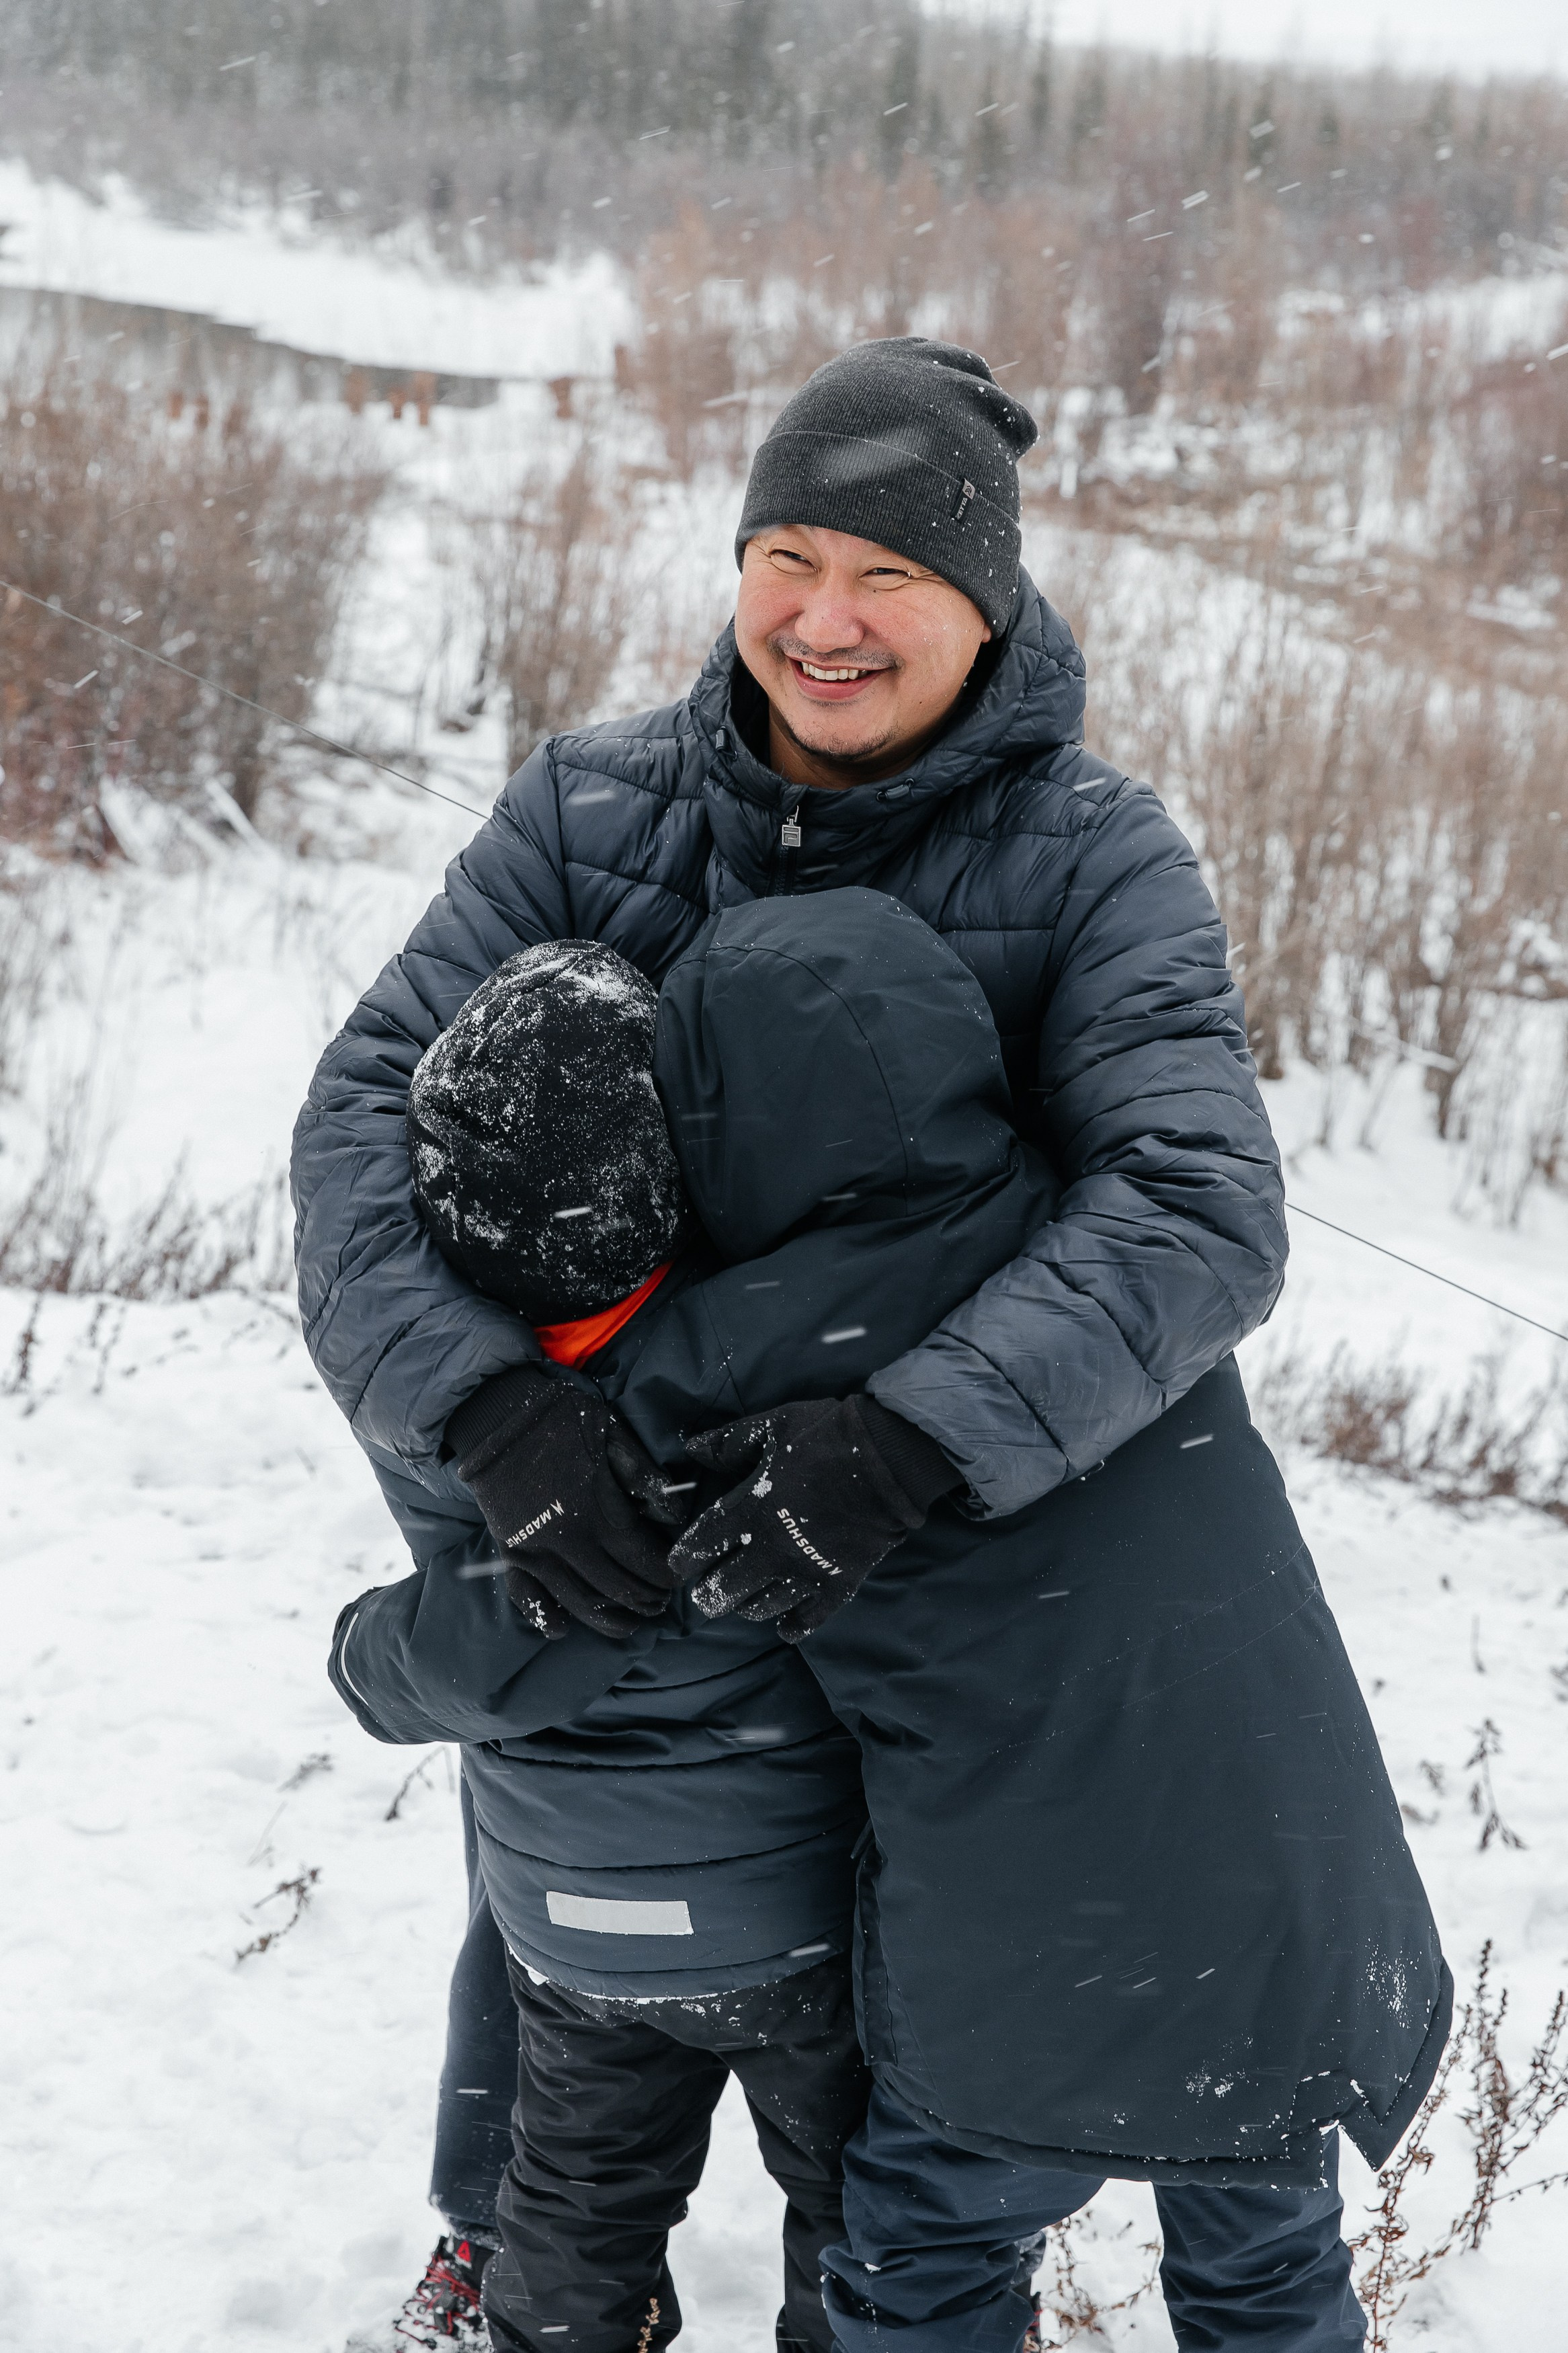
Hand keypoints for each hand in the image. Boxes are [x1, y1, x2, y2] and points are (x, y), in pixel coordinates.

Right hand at [448, 1366, 691, 1639]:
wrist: (496, 1415)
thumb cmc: (560, 1419)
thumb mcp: (611, 1431)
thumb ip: (643, 1475)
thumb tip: (674, 1516)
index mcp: (596, 1510)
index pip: (641, 1559)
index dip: (663, 1575)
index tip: (677, 1581)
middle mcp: (566, 1540)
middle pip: (616, 1587)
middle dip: (645, 1599)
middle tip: (662, 1602)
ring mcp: (534, 1551)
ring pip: (579, 1602)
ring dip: (609, 1619)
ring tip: (633, 1622)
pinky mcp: (510, 1553)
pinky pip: (526, 1598)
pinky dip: (546, 1618)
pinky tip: (564, 1629)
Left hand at [668, 1395, 959, 1641]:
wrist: (888, 1457)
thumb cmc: (825, 1436)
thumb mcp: (770, 1427)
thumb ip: (727, 1442)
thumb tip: (690, 1448)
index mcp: (749, 1511)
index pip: (701, 1546)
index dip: (683, 1559)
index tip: (678, 1564)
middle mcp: (771, 1550)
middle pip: (723, 1589)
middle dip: (707, 1594)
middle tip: (705, 1592)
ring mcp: (805, 1572)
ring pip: (760, 1607)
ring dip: (745, 1606)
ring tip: (744, 1599)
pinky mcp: (838, 1584)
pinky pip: (808, 1620)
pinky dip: (792, 1625)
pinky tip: (785, 1625)